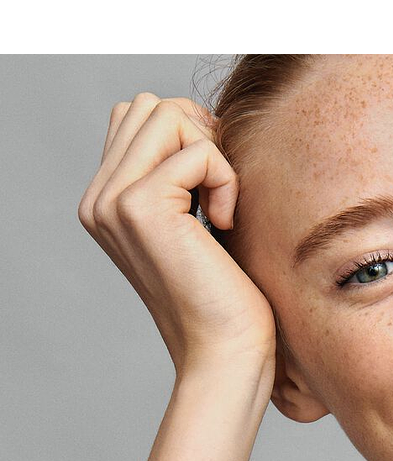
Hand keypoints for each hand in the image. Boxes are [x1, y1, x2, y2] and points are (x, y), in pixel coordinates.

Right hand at [78, 93, 276, 378]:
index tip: (215, 190)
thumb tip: (198, 123)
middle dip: (200, 137)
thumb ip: (179, 174)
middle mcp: (99, 200)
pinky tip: (226, 226)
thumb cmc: (226, 297)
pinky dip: (226, 180)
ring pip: (167, 114)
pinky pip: (197, 151)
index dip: (191, 137)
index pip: (139, 117)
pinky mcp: (140, 208)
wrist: (226, 353)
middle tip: (220, 196)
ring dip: (212, 153)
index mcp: (106, 203)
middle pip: (150, 107)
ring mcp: (113, 202)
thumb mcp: (198, 225)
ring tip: (220, 209)